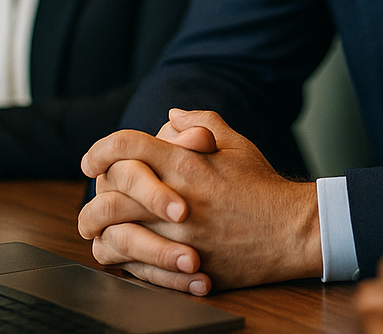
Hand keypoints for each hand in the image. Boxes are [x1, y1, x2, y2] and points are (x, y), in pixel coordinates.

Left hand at [78, 109, 319, 292]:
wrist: (292, 231)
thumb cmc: (263, 187)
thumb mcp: (236, 144)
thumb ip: (202, 122)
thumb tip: (172, 115)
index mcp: (186, 163)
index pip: (125, 147)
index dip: (100, 150)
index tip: (91, 161)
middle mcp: (176, 199)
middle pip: (109, 195)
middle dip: (91, 200)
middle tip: (90, 205)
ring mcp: (178, 236)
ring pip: (116, 235)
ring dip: (99, 234)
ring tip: (97, 234)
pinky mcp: (184, 267)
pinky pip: (136, 267)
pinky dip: (122, 261)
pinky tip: (122, 255)